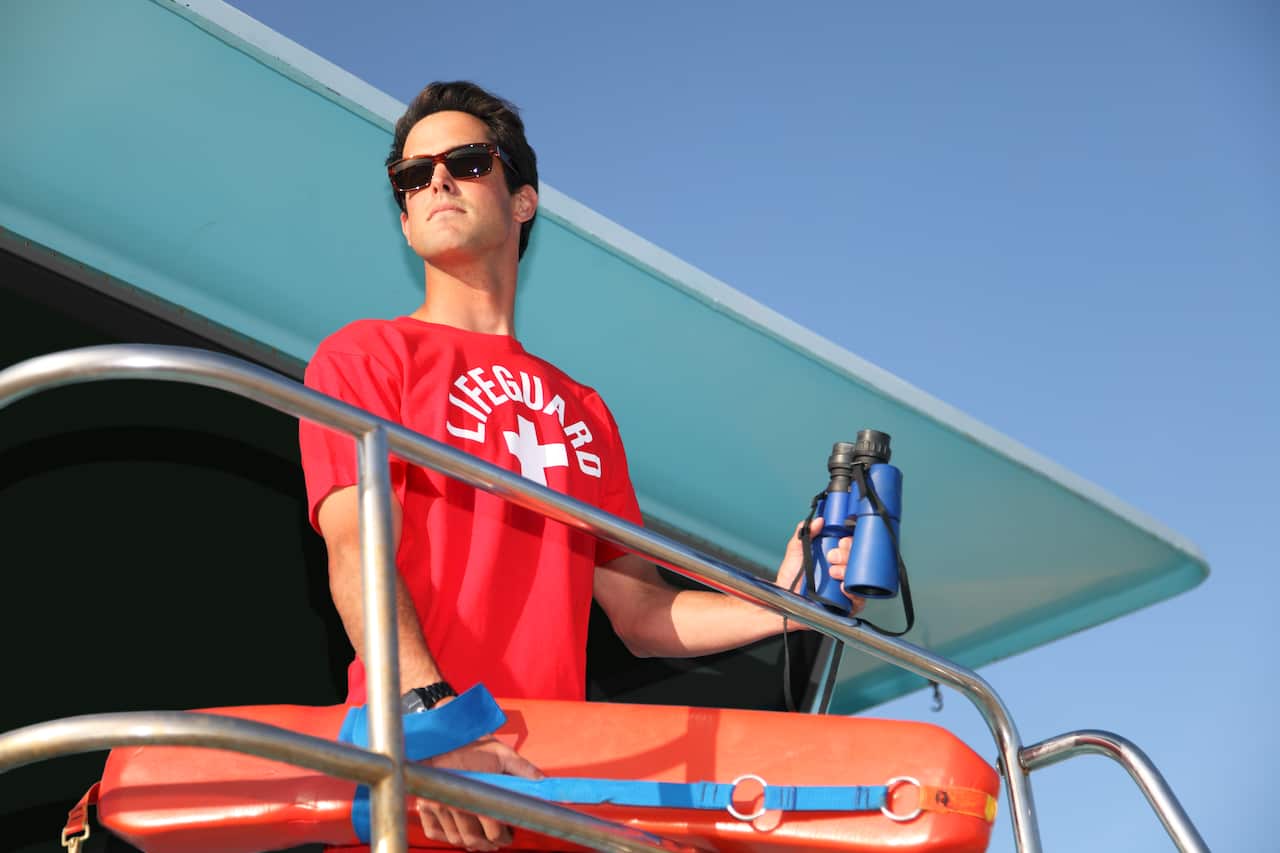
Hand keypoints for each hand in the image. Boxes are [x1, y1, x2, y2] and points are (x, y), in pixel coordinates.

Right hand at [416, 715, 542, 850]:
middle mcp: (454, 803)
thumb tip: (541, 781)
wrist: (442, 733)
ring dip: (470, 842)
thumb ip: (522, 769)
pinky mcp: (424, 804)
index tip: (509, 833)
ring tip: (481, 838)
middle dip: (489, 843)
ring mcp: (436, 805)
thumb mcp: (501, 753)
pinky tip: (459, 832)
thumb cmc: (470, 743)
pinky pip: (434, 831)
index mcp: (474, 793)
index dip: (504, 836)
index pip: (492, 831)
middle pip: (473, 839)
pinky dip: (447, 836)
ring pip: (456, 838)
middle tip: (498, 838)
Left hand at [775, 518, 865, 615]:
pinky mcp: (847, 606)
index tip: (841, 540)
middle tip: (832, 556)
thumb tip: (816, 521)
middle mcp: (843, 572)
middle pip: (858, 559)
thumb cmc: (790, 581)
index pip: (851, 546)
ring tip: (833, 571)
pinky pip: (859, 599)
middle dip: (848, 553)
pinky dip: (853, 592)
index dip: (850, 541)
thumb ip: (802, 535)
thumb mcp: (795, 553)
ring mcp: (847, 588)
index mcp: (835, 558)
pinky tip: (842, 587)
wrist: (784, 604)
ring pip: (860, 577)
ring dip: (849, 571)